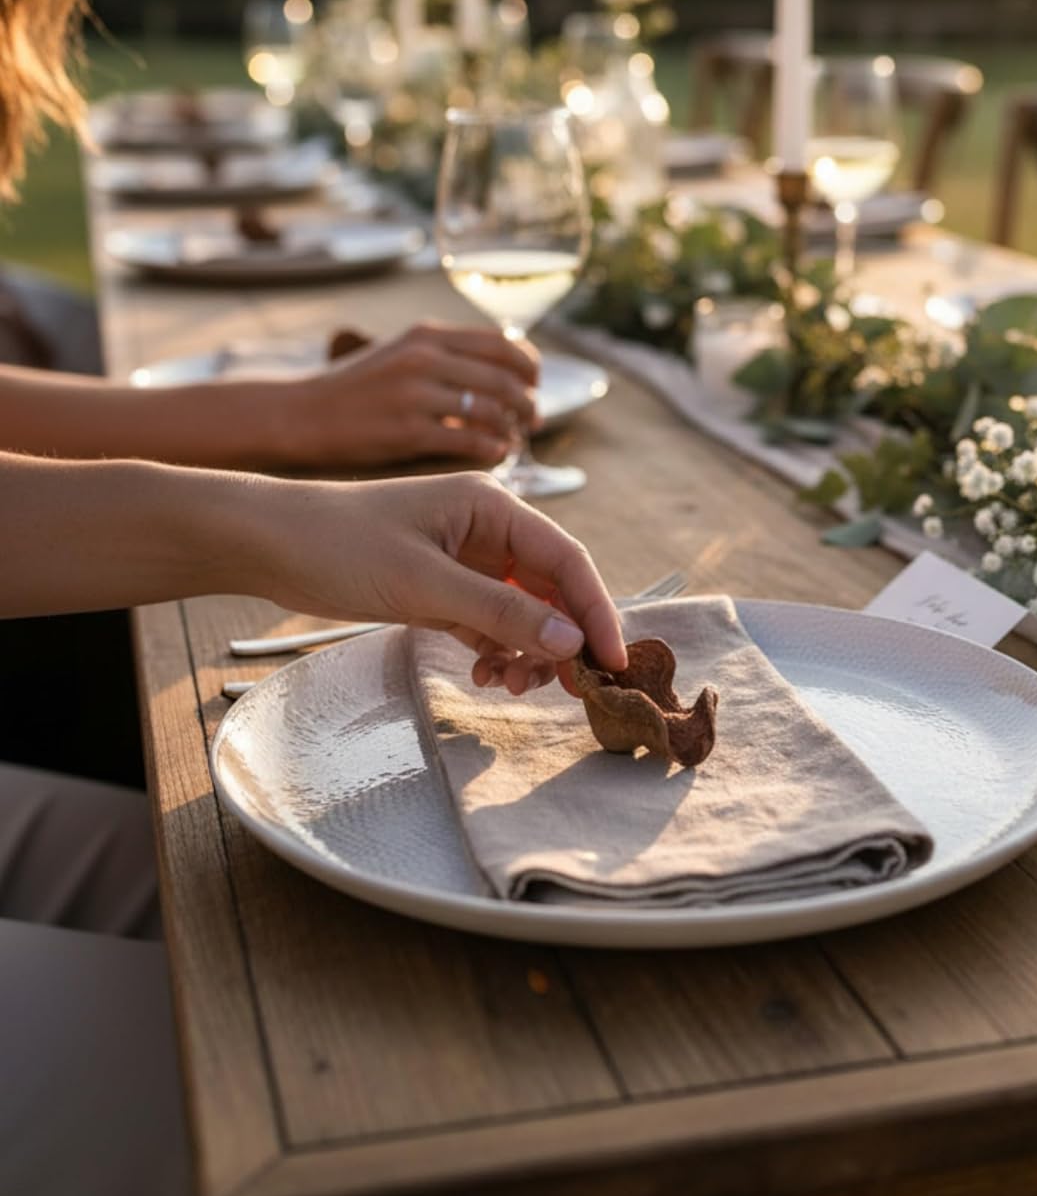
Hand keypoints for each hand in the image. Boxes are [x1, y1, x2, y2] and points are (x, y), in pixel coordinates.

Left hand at [253, 470, 626, 694]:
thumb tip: (570, 642)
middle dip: (561, 637)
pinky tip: (487, 674)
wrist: (265, 543)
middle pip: (552, 587)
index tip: (612, 661)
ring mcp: (465, 558)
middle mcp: (488, 529)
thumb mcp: (425, 583)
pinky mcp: (441, 586)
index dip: (597, 610)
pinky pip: (490, 621)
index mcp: (493, 507)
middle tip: (565, 689)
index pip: (568, 560)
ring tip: (510, 684)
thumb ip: (502, 613)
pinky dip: (498, 649)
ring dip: (528, 649)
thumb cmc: (340, 545)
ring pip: (524, 609)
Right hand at [278, 322, 540, 468]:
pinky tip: (497, 453)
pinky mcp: (406, 431)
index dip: (528, 365)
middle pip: (503, 379)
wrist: (300, 414)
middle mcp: (424, 358)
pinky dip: (492, 448)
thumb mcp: (399, 354)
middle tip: (534, 419)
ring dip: (513, 428)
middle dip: (528, 402)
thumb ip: (445, 356)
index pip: (501, 343)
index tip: (535, 383)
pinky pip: (467, 441)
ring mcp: (415, 395)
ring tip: (515, 439)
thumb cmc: (355, 389)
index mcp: (427, 335)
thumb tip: (501, 372)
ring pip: (490, 411)